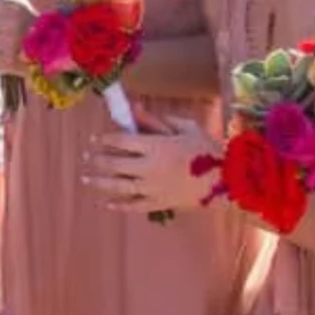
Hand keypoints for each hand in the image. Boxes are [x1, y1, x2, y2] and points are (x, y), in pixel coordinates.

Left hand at [83, 111, 221, 215]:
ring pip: (119, 186)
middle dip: (98, 159)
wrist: (229, 182)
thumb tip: (132, 108)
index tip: (95, 138)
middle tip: (86, 156)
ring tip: (86, 178)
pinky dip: (119, 206)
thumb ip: (156, 120)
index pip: (121, 140)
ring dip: (100, 182)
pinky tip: (107, 203)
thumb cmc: (208, 149)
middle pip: (115, 163)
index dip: (105, 138)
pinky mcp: (160, 204)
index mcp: (156, 146)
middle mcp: (149, 168)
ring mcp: (153, 189)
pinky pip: (134, 206)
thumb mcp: (185, 127)